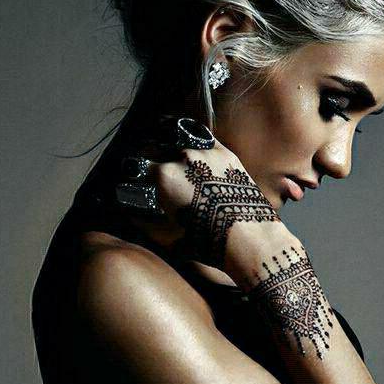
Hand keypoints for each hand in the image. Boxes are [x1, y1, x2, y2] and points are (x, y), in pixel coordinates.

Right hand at [113, 128, 282, 271]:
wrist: (250, 239)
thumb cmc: (210, 242)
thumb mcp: (168, 238)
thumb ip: (145, 224)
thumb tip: (133, 216)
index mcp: (164, 176)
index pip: (140, 165)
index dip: (137, 173)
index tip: (138, 177)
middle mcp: (184, 157)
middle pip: (160, 149)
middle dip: (155, 158)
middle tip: (159, 173)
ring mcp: (207, 152)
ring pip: (183, 143)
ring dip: (177, 150)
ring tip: (181, 166)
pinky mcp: (227, 154)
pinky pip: (205, 142)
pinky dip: (199, 147)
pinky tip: (199, 156)